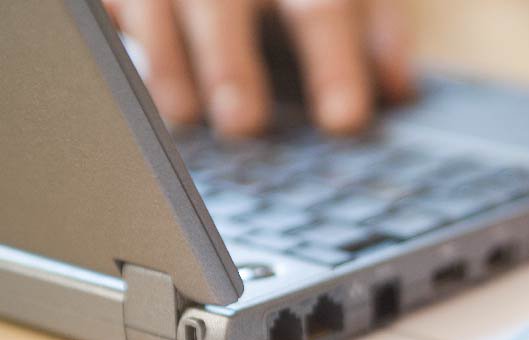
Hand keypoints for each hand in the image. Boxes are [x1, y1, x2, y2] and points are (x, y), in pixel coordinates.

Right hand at [103, 0, 414, 136]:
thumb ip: (377, 31)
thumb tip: (401, 91)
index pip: (322, 7)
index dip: (335, 64)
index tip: (344, 121)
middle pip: (227, 1)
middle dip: (233, 61)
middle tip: (243, 122)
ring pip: (158, 1)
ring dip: (165, 60)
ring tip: (183, 116)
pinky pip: (110, 6)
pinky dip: (116, 39)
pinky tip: (126, 86)